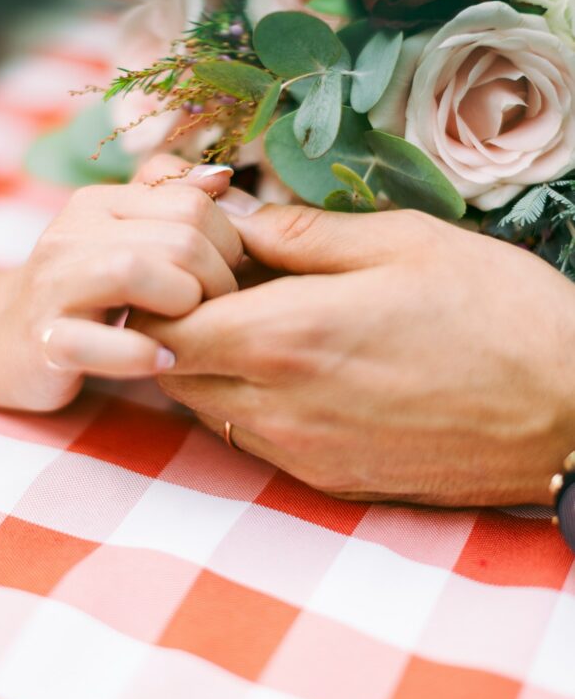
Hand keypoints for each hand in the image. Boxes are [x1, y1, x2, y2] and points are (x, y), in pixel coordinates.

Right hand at [0, 156, 240, 410]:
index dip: (230, 242)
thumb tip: (222, 178)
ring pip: (135, 272)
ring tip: (193, 330)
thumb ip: (171, 201)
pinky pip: (100, 343)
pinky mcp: (44, 342)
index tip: (231, 274)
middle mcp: (72, 234)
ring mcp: (53, 288)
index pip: (192, 202)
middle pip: (177, 238)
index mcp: (100, 203)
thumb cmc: (82, 289)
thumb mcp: (122, 235)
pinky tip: (164, 361)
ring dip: (185, 306)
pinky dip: (142, 354)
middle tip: (219, 309)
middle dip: (218, 279)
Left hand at [134, 203, 574, 505]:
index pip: (164, 328)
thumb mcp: (403, 241)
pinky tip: (304, 367)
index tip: (199, 261)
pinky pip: (253, 439)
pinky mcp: (329, 479)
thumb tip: (239, 218)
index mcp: (289, 337)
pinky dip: (251, 401)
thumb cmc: (497, 312)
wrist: (568, 411)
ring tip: (268, 321)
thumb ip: (303, 233)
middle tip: (227, 284)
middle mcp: (280, 407)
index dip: (163, 291)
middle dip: (180, 326)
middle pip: (173, 372)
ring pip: (207, 410)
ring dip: (214, 364)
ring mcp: (303, 453)